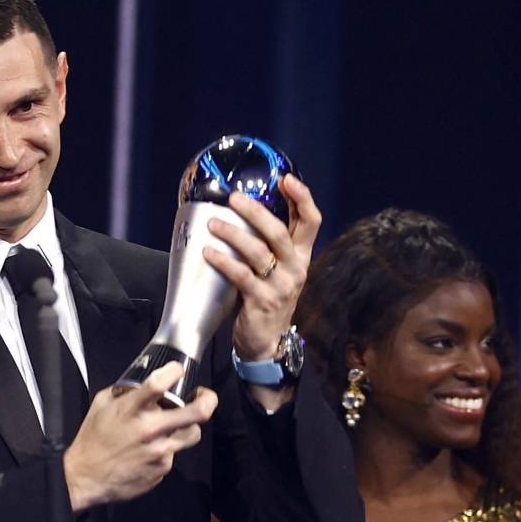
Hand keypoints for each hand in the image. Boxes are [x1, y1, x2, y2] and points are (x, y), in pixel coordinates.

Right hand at [63, 362, 216, 512]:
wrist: (86, 477)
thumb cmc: (92, 438)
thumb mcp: (101, 405)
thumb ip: (124, 392)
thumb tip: (141, 385)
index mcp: (132, 409)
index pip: (160, 383)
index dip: (175, 371)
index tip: (177, 370)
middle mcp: (150, 430)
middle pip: (197, 413)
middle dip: (208, 400)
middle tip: (205, 396)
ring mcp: (160, 452)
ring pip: (193, 434)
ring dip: (188, 426)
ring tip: (178, 423)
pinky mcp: (162, 469)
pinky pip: (173, 454)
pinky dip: (166, 448)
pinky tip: (150, 449)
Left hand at [202, 174, 320, 360]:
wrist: (267, 343)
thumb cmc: (266, 298)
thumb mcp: (277, 270)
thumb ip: (268, 245)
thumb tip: (243, 210)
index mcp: (301, 256)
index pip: (312, 222)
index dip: (302, 198)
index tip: (286, 178)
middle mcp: (296, 268)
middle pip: (280, 233)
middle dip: (256, 212)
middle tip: (234, 198)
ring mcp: (281, 286)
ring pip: (259, 252)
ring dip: (234, 234)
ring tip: (213, 223)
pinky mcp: (262, 302)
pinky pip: (241, 276)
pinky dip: (223, 262)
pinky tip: (207, 252)